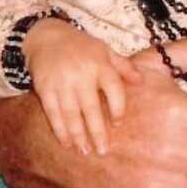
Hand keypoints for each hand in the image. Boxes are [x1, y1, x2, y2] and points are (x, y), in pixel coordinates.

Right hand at [24, 18, 140, 155]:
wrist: (46, 36)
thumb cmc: (81, 47)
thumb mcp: (105, 50)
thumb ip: (124, 67)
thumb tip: (141, 82)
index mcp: (100, 64)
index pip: (114, 89)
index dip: (118, 108)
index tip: (118, 123)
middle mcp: (82, 74)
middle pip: (91, 107)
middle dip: (97, 131)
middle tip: (103, 151)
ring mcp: (62, 82)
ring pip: (71, 113)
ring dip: (78, 135)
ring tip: (85, 151)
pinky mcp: (45, 88)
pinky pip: (52, 112)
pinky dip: (59, 129)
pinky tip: (66, 142)